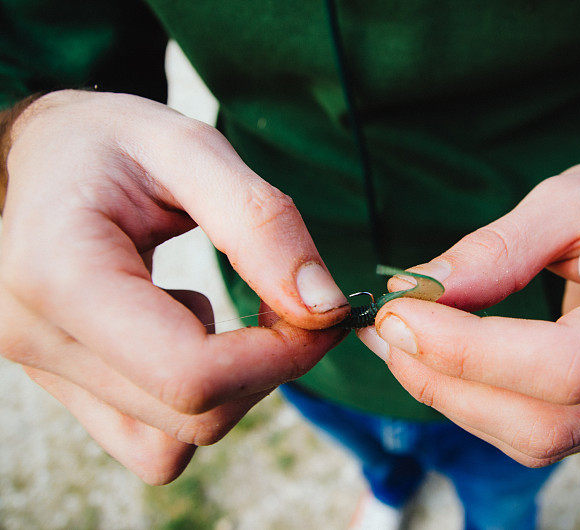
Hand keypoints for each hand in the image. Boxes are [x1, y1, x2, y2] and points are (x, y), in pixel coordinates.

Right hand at [0, 90, 348, 482]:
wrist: (40, 154)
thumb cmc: (110, 141)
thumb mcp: (191, 149)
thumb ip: (262, 223)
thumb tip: (324, 307)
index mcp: (60, 273)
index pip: (191, 373)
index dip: (280, 356)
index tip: (322, 313)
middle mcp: (37, 338)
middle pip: (192, 415)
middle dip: (269, 366)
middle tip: (292, 302)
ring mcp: (44, 371)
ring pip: (174, 443)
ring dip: (233, 388)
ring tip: (222, 309)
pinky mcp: (64, 386)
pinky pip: (151, 441)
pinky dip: (195, 400)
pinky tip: (186, 328)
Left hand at [359, 155, 579, 466]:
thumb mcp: (571, 197)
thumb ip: (499, 248)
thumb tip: (420, 293)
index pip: (570, 364)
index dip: (472, 352)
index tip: (399, 315)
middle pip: (550, 420)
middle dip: (449, 382)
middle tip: (386, 330)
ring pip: (535, 438)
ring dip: (451, 397)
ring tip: (399, 341)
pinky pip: (533, 432)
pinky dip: (472, 401)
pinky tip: (436, 360)